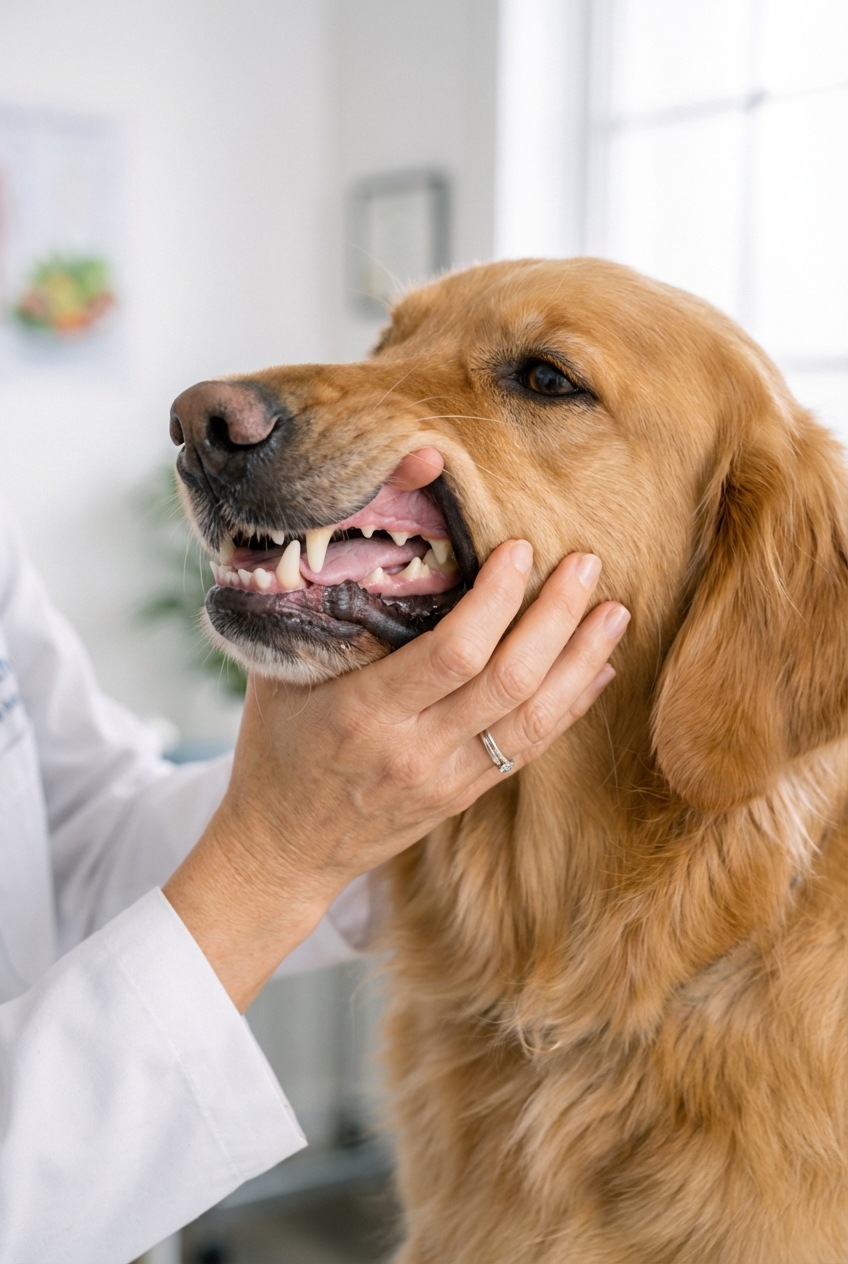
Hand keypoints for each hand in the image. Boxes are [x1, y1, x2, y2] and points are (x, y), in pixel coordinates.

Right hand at [163, 542, 628, 1009]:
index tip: (520, 549)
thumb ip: (318, 614)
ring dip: (580, 661)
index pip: (452, 653)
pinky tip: (598, 669)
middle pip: (509, 682)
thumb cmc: (275, 749)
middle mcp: (415, 750)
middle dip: (557, 618)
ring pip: (534, 719)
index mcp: (365, 712)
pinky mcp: (465, 796)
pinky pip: (530, 748)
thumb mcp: (277, 677)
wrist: (281, 851)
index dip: (497, 600)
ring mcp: (447, 780)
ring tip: (613, 612)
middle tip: (587, 564)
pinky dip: (570, 707)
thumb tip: (356, 538)